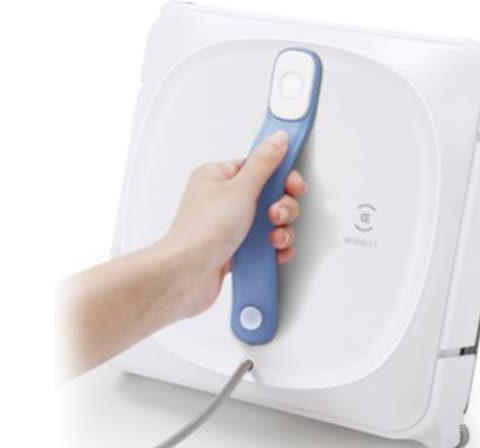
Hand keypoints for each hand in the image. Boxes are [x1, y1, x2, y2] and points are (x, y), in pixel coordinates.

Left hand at [156, 130, 305, 322]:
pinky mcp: (236, 249)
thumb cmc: (200, 232)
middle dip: (282, 207)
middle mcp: (224, 200)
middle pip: (270, 195)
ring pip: (270, 222)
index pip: (259, 166)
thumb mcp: (240, 188)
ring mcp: (231, 226)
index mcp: (219, 176)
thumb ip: (265, 162)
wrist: (186, 275)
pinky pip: (265, 244)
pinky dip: (274, 249)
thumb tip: (278, 139)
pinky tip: (273, 252)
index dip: (281, 175)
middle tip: (275, 214)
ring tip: (273, 237)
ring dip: (280, 230)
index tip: (293, 184)